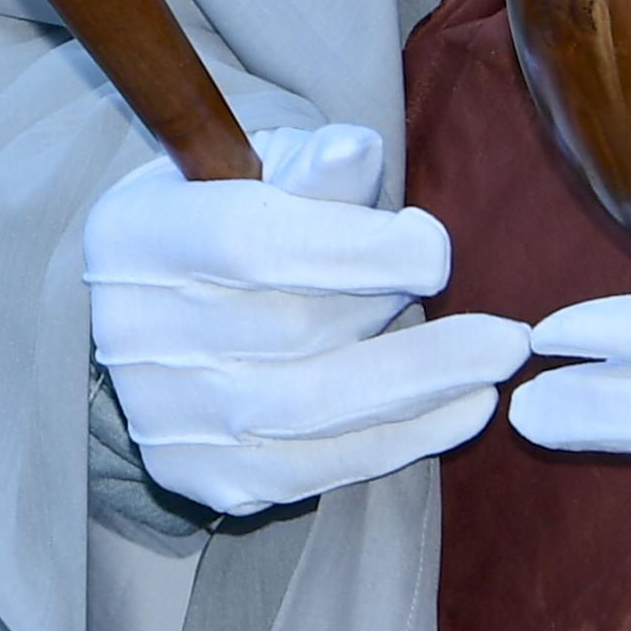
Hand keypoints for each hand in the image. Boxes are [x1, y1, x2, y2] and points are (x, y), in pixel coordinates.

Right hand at [83, 121, 529, 515]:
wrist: (162, 325)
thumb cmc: (225, 223)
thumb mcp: (255, 173)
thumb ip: (312, 170)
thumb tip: (359, 155)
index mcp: (133, 236)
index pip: (250, 245)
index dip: (355, 249)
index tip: (434, 248)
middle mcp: (131, 333)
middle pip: (291, 328)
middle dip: (393, 307)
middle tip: (464, 293)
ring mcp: (164, 415)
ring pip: (314, 406)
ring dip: (423, 379)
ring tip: (498, 355)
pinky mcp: (204, 475)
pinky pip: (319, 467)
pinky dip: (403, 437)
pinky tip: (465, 407)